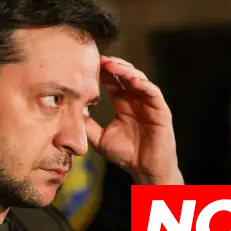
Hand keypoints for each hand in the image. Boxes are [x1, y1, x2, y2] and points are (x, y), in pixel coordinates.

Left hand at [86, 56, 180, 184]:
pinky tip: (132, 80)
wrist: (145, 171)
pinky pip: (153, 93)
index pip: (112, 81)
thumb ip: (87, 125)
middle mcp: (136, 100)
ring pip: (139, 79)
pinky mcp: (161, 111)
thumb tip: (68, 113)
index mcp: (122, 103)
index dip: (101, 72)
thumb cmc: (126, 155)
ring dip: (126, 70)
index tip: (86, 64)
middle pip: (125, 75)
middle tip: (98, 58)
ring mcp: (149, 104)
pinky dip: (144, 85)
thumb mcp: (99, 139)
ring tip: (112, 65)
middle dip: (112, 65)